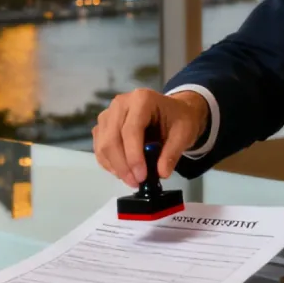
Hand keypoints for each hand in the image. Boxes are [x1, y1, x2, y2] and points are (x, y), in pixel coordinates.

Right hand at [93, 88, 209, 187]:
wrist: (172, 112)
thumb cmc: (178, 119)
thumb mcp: (184, 134)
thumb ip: (172, 153)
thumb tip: (161, 173)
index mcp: (141, 99)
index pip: (130, 130)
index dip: (133, 156)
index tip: (141, 176)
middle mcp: (120, 103)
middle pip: (112, 138)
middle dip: (122, 166)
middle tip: (136, 182)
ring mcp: (108, 114)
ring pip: (102, 145)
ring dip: (115, 167)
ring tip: (132, 179)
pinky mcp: (103, 126)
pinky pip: (99, 148)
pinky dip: (109, 164)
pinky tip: (123, 172)